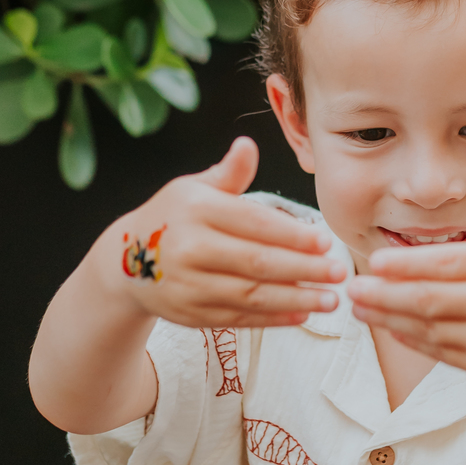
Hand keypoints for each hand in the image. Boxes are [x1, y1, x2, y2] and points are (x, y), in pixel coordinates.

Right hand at [97, 137, 344, 329]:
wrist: (125, 261)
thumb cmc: (174, 216)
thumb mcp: (194, 188)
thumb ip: (228, 174)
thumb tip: (247, 146)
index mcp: (196, 210)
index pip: (253, 223)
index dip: (292, 235)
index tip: (326, 242)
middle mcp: (189, 249)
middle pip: (256, 263)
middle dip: (303, 270)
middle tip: (340, 273)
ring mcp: (189, 286)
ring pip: (251, 296)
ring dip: (295, 299)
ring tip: (331, 299)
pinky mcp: (192, 314)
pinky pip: (239, 319)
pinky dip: (273, 318)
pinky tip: (302, 313)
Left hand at [346, 157, 465, 393]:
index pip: (449, 264)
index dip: (408, 266)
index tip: (376, 263)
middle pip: (430, 300)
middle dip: (385, 296)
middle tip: (351, 289)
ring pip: (432, 330)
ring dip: (391, 321)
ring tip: (360, 310)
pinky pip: (445, 354)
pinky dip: (415, 342)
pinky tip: (392, 330)